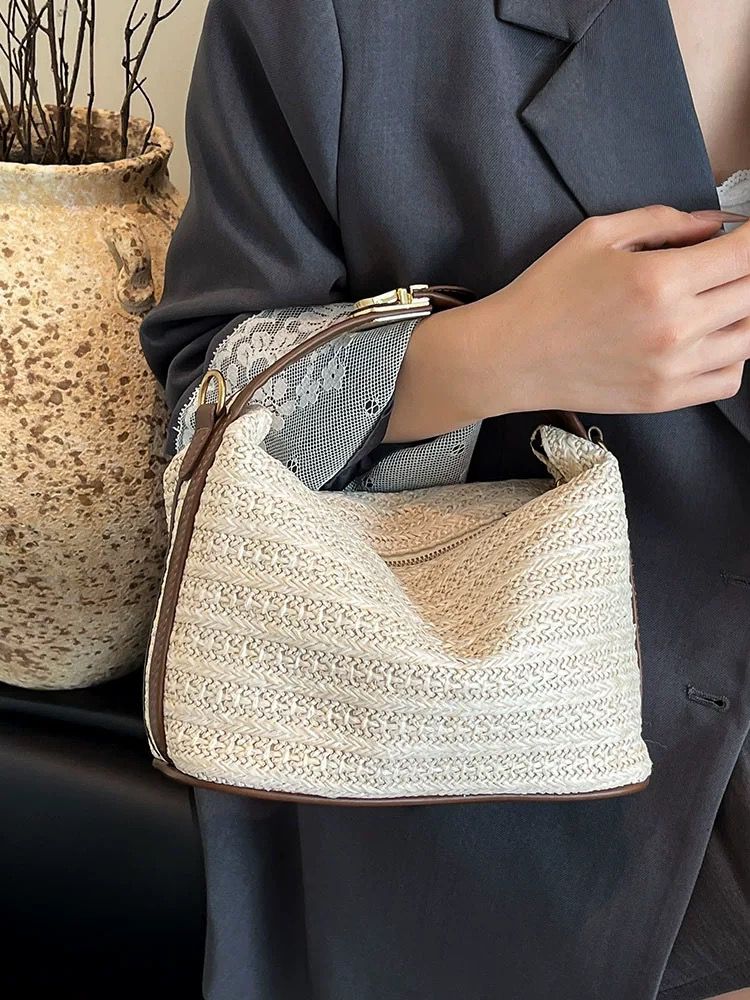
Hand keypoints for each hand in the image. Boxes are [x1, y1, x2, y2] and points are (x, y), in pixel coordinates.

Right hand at [469, 204, 749, 415]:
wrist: (511, 357)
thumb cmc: (547, 291)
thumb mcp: (598, 235)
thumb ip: (664, 221)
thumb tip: (714, 225)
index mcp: (660, 280)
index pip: (746, 254)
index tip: (746, 233)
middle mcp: (675, 328)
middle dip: (747, 271)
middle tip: (729, 263)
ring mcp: (673, 369)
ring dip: (744, 312)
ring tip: (720, 299)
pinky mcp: (664, 398)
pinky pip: (730, 379)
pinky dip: (734, 355)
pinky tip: (710, 337)